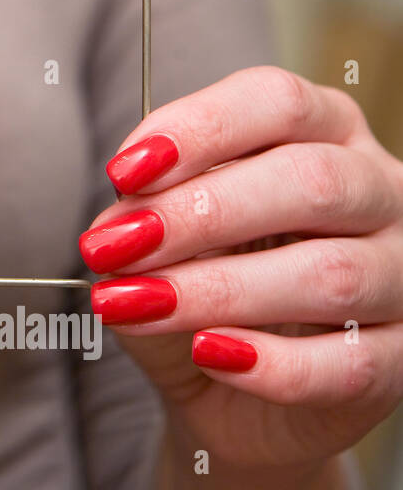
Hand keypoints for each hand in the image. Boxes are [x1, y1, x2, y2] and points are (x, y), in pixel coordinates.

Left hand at [79, 66, 402, 489]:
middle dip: (199, 214)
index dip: (196, 131)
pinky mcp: (399, 356)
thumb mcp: (162, 236)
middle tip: (114, 246)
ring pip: (331, 274)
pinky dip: (272, 364)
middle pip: (309, 181)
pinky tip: (208, 353)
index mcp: (323, 129)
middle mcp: (377, 188)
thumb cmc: (199, 279)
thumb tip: (117, 226)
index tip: (121, 172)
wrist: (228, 387)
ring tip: (136, 305)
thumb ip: (144, 218)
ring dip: (218, 291)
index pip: (276, 101)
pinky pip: (349, 363)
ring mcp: (400, 272)